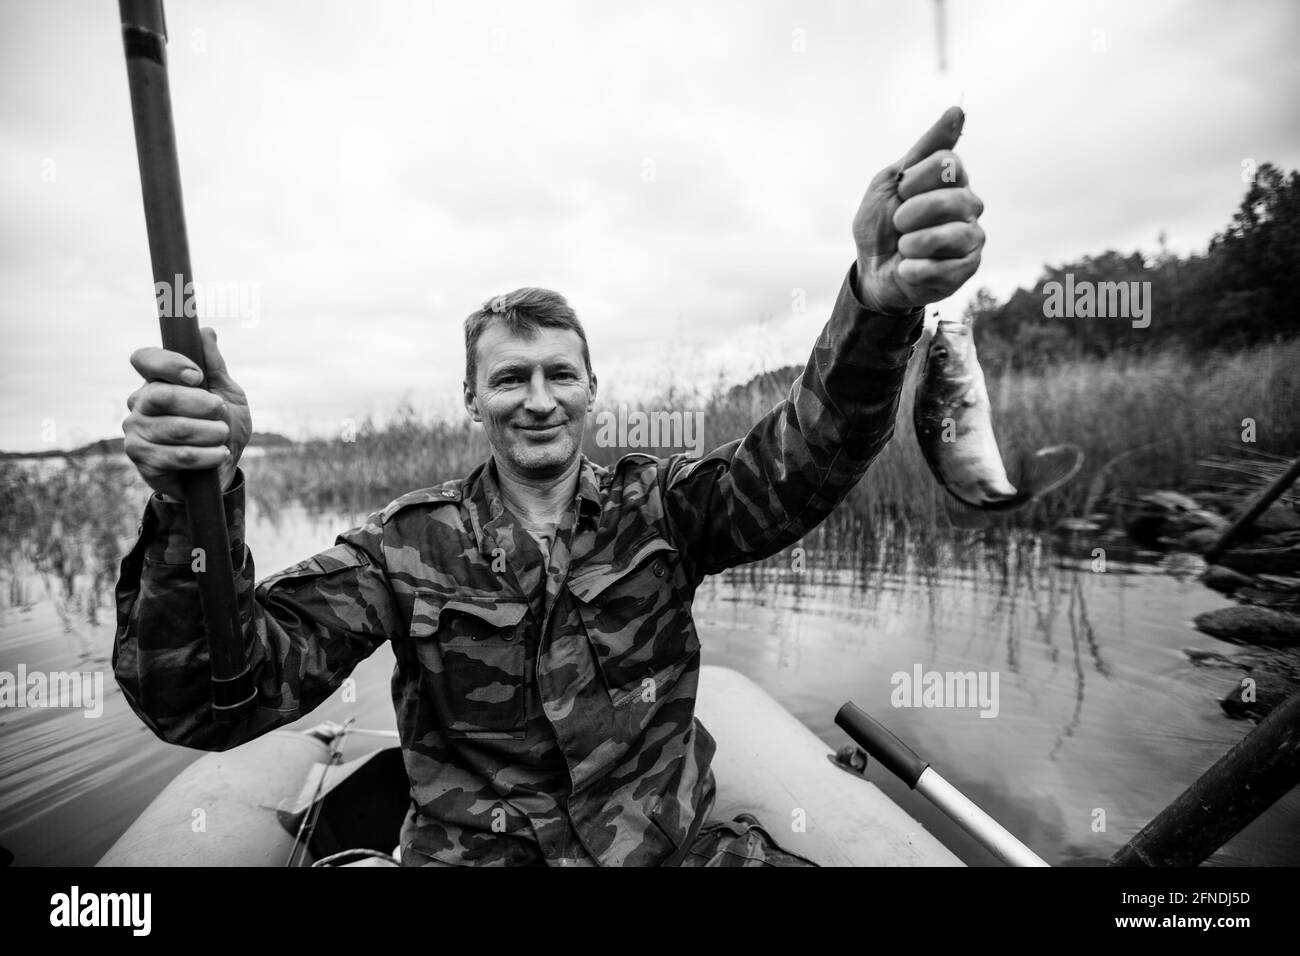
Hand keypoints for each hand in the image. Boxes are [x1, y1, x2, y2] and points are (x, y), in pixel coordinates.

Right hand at [122, 327, 251, 499]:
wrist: (222, 470)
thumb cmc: (222, 427)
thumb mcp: (227, 395)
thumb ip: (215, 366)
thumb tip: (206, 332)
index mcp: (157, 381)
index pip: (145, 358)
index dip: (169, 364)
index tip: (197, 376)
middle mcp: (140, 403)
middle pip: (160, 395)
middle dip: (200, 403)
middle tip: (221, 410)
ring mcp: (136, 431)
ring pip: (173, 427)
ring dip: (209, 432)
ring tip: (223, 435)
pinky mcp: (142, 459)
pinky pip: (176, 455)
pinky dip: (206, 455)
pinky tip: (220, 454)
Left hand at [852, 106, 984, 313]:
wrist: (871, 269)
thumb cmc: (881, 224)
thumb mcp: (891, 181)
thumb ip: (924, 149)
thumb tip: (958, 110)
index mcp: (952, 180)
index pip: (948, 164)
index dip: (916, 178)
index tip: (900, 190)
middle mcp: (969, 205)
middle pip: (955, 199)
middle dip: (914, 212)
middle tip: (898, 222)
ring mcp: (971, 238)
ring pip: (956, 234)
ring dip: (915, 243)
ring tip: (902, 247)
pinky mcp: (967, 269)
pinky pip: (948, 268)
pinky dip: (917, 269)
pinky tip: (907, 269)